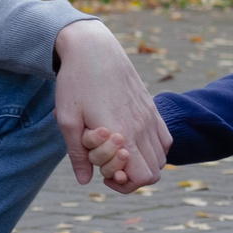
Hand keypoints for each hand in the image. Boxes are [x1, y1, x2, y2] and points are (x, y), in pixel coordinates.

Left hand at [53, 19, 169, 192]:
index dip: (123, 184)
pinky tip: (134, 143)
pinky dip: (154, 150)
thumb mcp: (68, 120)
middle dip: (133, 178)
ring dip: (143, 165)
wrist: (92, 47)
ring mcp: (149, 116)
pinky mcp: (151, 106)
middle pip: (154, 172)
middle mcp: (141, 126)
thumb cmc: (76, 82)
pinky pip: (164, 139)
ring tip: (121, 156)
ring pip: (161, 158)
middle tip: (110, 167)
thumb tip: (85, 181)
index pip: (140, 177)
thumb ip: (78, 155)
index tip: (103, 174)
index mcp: (122, 132)